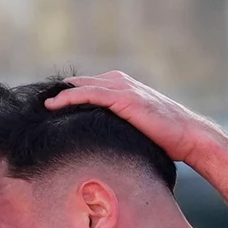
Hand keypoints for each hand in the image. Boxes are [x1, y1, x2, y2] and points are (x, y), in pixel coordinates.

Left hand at [44, 72, 224, 166]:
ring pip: (82, 86)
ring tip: (40, 103)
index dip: (68, 94)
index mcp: (125, 87)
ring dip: (59, 93)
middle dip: (60, 91)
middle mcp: (122, 83)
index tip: (49, 105)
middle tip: (38, 102)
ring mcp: (123, 88)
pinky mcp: (123, 98)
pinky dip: (70, 97)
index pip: (89, 86)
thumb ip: (119, 127)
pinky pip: (89, 94)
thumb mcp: (137, 129)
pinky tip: (54, 104)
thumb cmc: (167, 139)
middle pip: (82, 83)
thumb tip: (102, 144)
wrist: (189, 136)